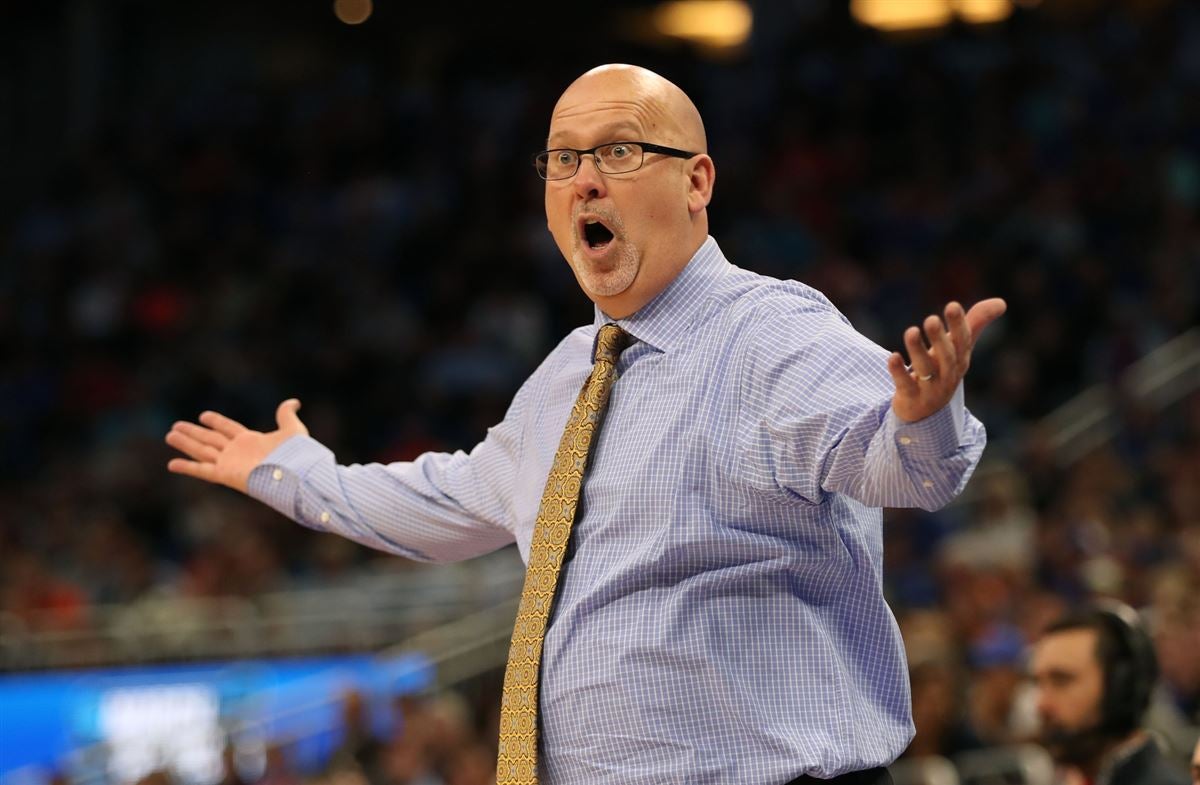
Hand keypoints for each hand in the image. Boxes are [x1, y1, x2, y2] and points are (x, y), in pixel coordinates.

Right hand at [165, 399, 308, 492]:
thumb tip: (294, 402)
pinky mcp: (225, 475)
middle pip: (210, 439)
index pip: (228, 428)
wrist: (293, 473)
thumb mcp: (292, 429)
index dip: (216, 421)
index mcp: (250, 441)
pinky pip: (202, 470)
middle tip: (175, 426)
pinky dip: (187, 467)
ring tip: (169, 435)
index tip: (203, 415)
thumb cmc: (294, 454)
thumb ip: (286, 414)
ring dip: (185, 443)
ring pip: (202, 451)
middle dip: (193, 433)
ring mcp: (229, 463)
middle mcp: (237, 452)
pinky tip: (171, 464)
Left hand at [886, 298, 1005, 422]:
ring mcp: (930, 388)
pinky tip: (893, 357)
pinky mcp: (911, 398)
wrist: (927, 412)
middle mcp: (948, 374)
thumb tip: (1002, 302)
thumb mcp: (959, 349)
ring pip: (925, 370)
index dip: (959, 324)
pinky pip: (905, 385)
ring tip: (911, 331)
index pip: (963, 341)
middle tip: (930, 319)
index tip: (952, 305)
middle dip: (939, 338)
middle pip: (946, 356)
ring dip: (918, 350)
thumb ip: (975, 323)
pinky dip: (899, 371)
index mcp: (960, 359)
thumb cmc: (944, 370)